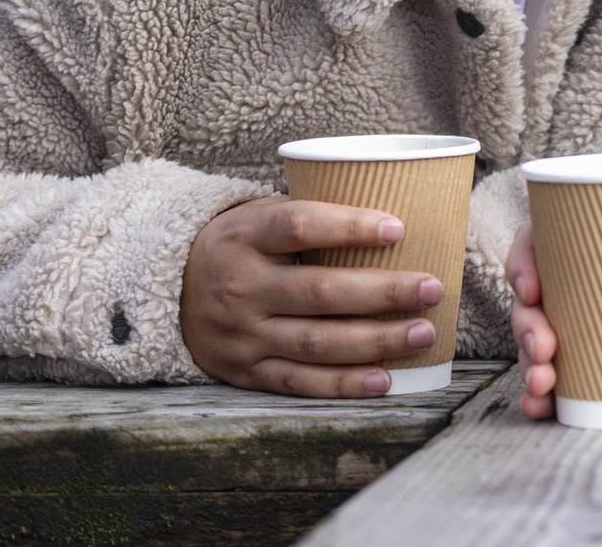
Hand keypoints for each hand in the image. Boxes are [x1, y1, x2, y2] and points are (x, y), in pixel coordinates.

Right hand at [181, 196, 443, 396]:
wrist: (168, 289)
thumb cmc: (242, 245)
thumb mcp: (261, 216)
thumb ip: (314, 218)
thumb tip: (397, 225)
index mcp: (247, 236)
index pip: (299, 225)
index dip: (350, 227)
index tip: (399, 228)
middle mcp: (242, 287)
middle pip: (319, 291)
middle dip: (384, 293)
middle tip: (433, 288)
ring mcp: (242, 334)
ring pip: (316, 342)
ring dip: (376, 341)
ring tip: (422, 333)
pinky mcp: (245, 371)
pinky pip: (299, 382)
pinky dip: (343, 384)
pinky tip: (384, 379)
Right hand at [507, 222, 601, 419]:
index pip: (556, 241)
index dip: (527, 257)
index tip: (531, 285)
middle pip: (539, 298)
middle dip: (526, 323)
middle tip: (543, 347)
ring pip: (544, 342)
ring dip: (529, 363)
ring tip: (542, 384)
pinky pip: (568, 385)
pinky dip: (547, 397)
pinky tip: (540, 407)